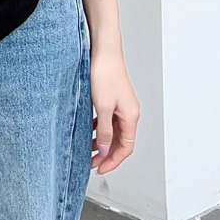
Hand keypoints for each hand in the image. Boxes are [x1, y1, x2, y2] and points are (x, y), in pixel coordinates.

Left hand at [90, 45, 139, 173]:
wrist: (104, 50)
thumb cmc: (105, 73)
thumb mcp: (102, 107)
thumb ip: (105, 131)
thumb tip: (106, 150)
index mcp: (131, 116)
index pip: (125, 148)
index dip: (113, 161)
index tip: (100, 169)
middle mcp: (129, 112)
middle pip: (121, 141)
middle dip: (107, 154)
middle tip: (92, 163)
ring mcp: (122, 105)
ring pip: (114, 131)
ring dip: (103, 142)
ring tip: (88, 150)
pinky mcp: (113, 98)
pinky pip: (109, 120)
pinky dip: (100, 129)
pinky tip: (90, 130)